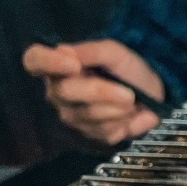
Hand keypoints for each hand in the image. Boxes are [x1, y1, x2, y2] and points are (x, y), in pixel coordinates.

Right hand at [23, 39, 164, 144]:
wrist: (152, 93)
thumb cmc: (128, 69)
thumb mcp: (115, 53)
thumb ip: (91, 51)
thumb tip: (63, 50)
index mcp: (59, 66)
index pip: (34, 60)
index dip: (48, 62)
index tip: (74, 65)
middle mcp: (58, 92)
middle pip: (66, 91)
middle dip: (102, 92)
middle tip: (129, 93)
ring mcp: (72, 116)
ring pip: (88, 114)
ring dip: (118, 108)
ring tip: (131, 101)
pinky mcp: (91, 134)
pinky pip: (103, 132)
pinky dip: (124, 123)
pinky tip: (129, 115)